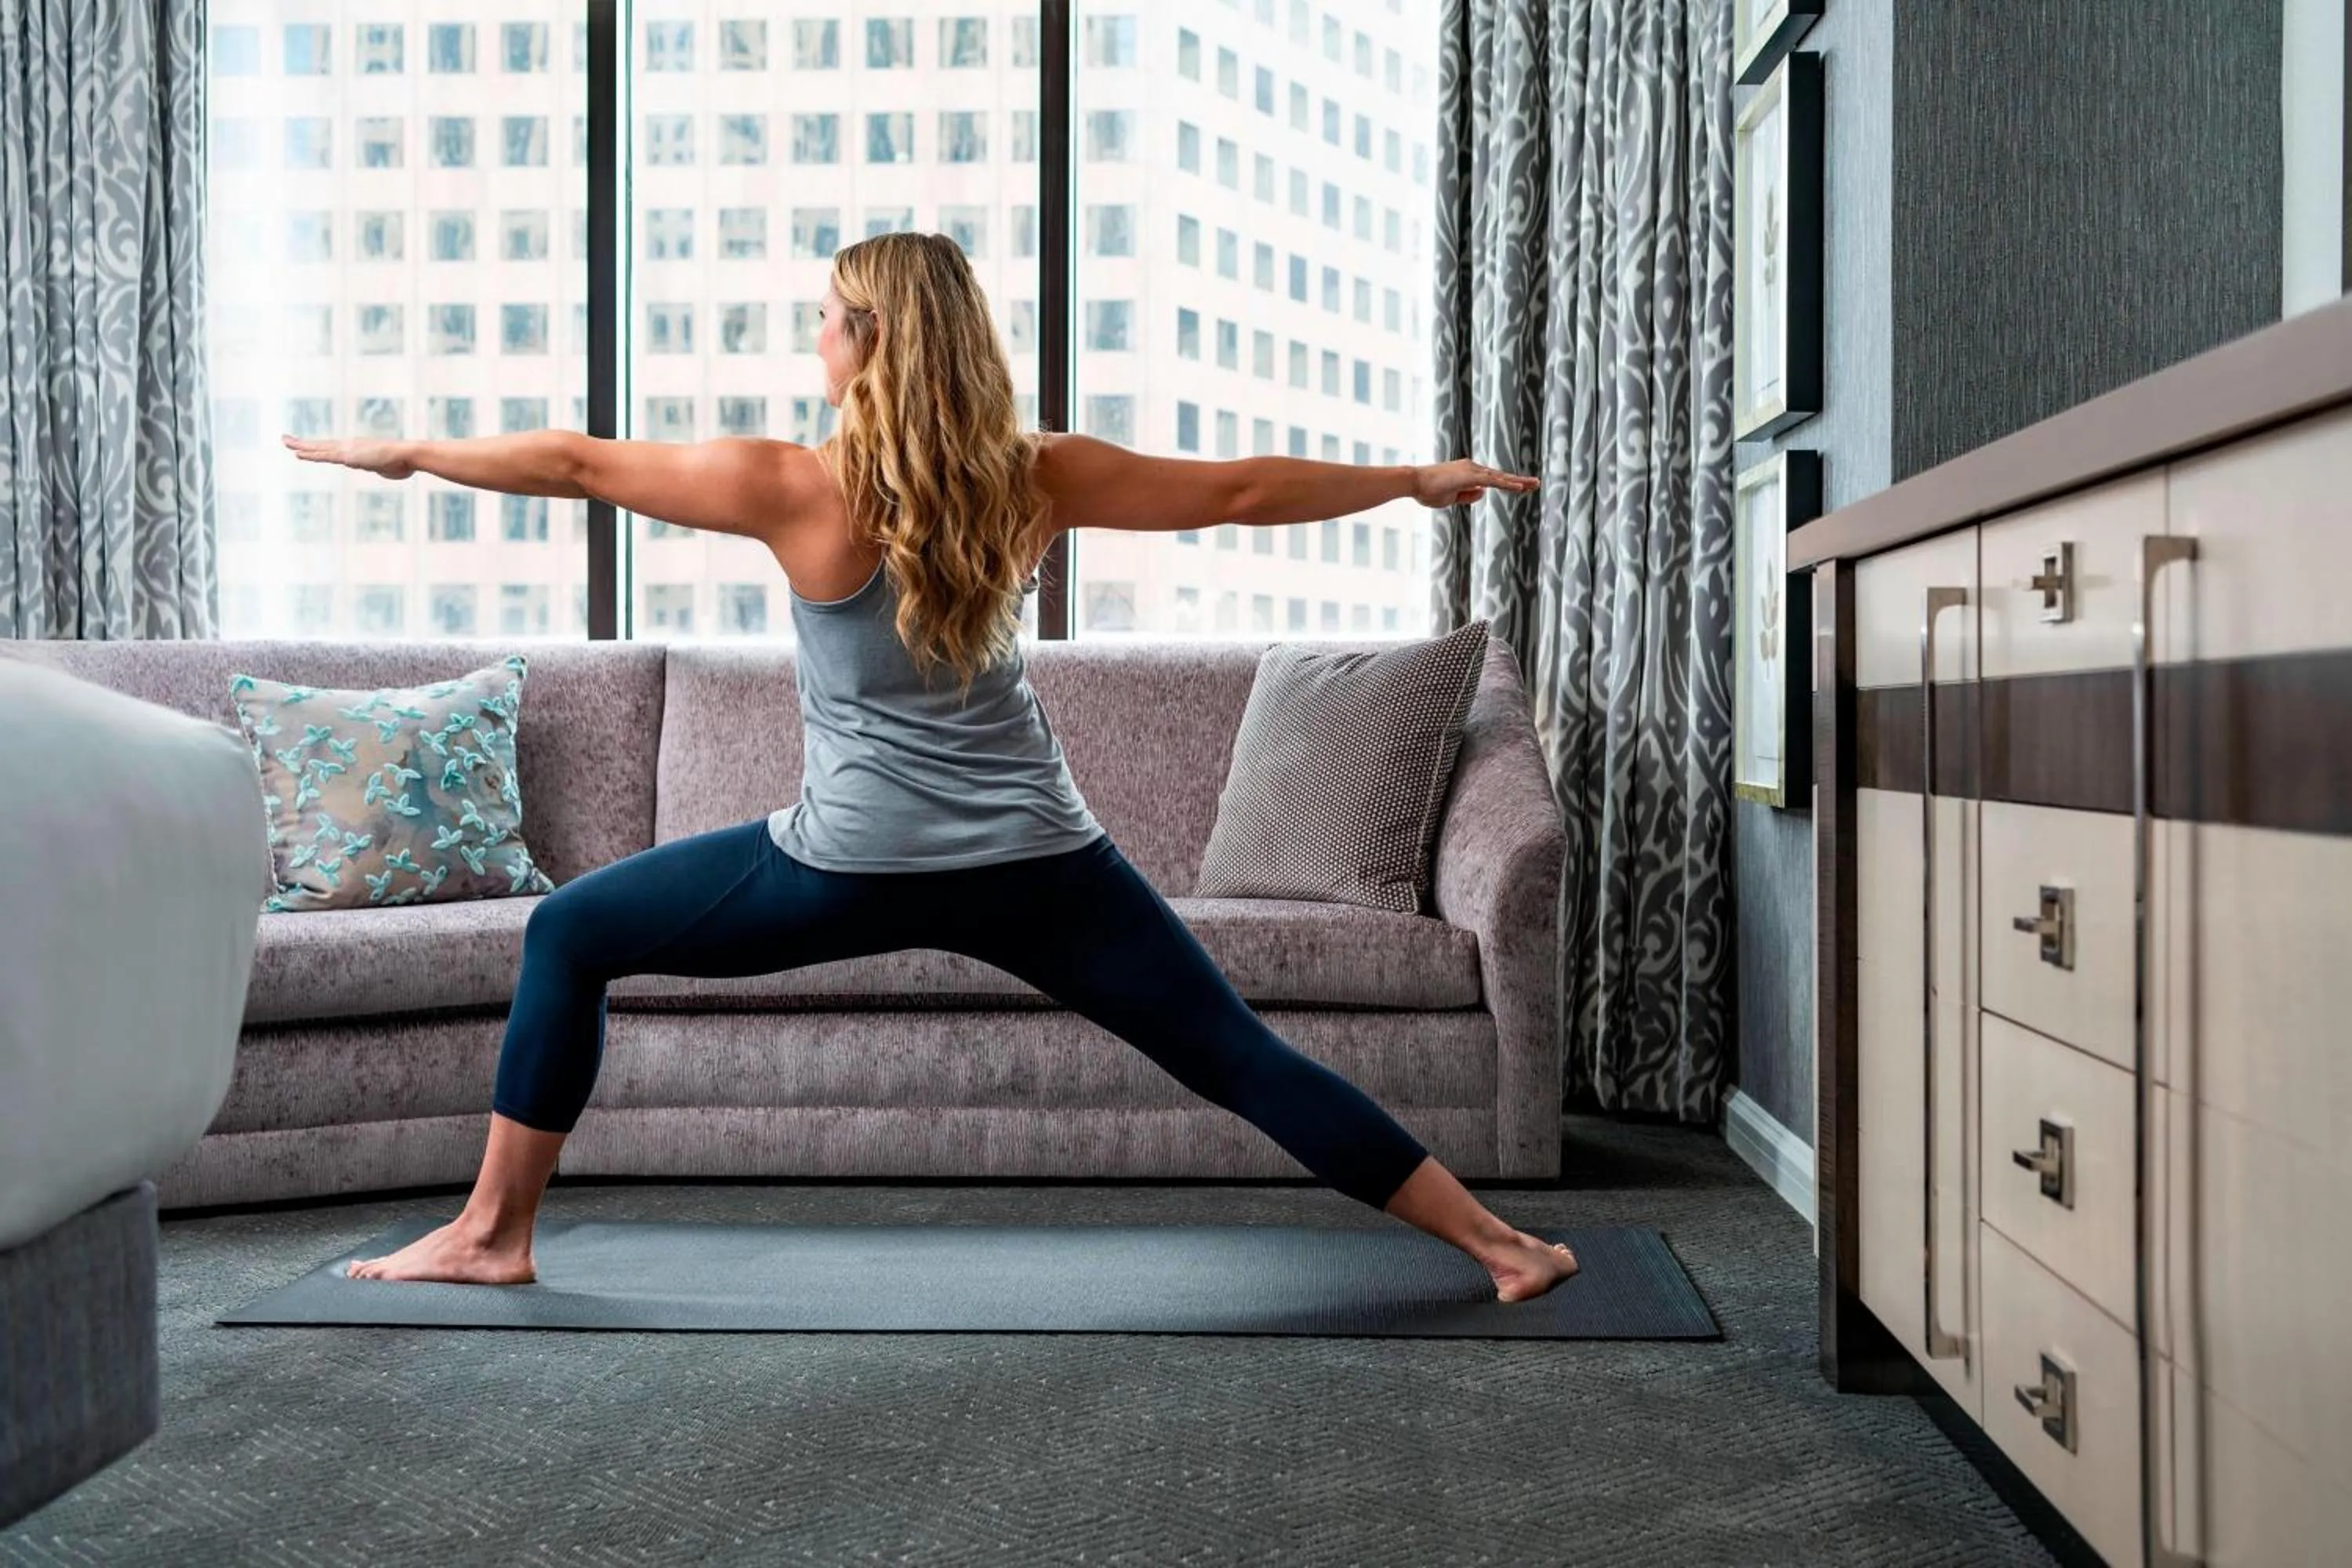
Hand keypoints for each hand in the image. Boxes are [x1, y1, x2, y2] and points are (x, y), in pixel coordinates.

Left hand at [282, 434, 415, 478]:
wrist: (408, 455)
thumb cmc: (403, 462)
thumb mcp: (388, 468)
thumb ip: (382, 467)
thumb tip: (386, 468)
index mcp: (357, 449)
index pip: (333, 449)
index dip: (318, 447)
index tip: (306, 447)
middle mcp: (349, 446)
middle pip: (322, 445)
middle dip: (303, 443)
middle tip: (285, 439)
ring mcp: (347, 450)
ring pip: (319, 447)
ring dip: (301, 445)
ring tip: (284, 441)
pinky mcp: (347, 456)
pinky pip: (324, 456)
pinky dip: (310, 454)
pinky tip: (297, 453)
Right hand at [1411, 457, 1538, 507]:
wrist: (1414, 482)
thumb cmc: (1427, 490)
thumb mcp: (1450, 498)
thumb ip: (1467, 495)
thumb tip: (1484, 493)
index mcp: (1468, 473)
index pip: (1492, 479)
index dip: (1507, 483)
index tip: (1522, 487)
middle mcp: (1472, 468)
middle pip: (1500, 476)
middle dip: (1519, 481)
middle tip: (1536, 483)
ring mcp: (1472, 471)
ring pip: (1499, 478)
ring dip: (1518, 482)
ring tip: (1534, 485)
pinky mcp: (1470, 476)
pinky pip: (1493, 482)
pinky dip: (1507, 484)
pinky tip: (1520, 488)